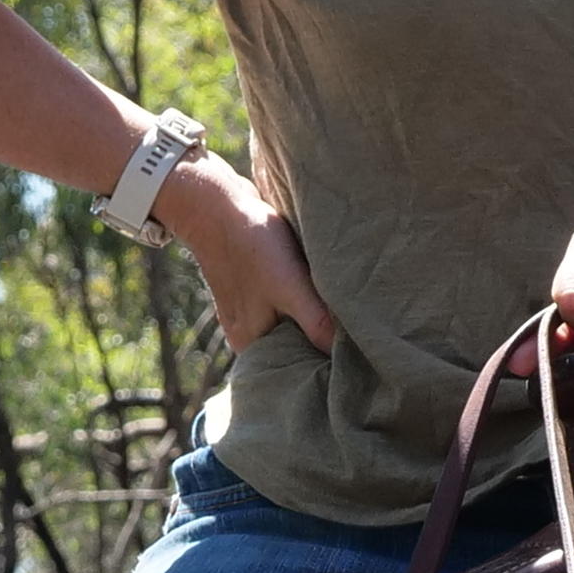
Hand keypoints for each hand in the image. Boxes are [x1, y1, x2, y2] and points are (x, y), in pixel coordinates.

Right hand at [157, 155, 336, 349]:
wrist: (216, 204)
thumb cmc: (253, 246)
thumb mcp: (290, 288)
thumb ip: (315, 322)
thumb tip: (343, 356)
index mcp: (250, 344)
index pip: (294, 368)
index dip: (323, 362)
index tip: (354, 353)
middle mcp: (246, 334)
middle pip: (294, 348)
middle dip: (321, 340)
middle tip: (357, 328)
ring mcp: (248, 311)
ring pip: (291, 324)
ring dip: (313, 316)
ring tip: (342, 306)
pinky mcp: (253, 289)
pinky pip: (284, 304)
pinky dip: (301, 298)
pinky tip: (317, 285)